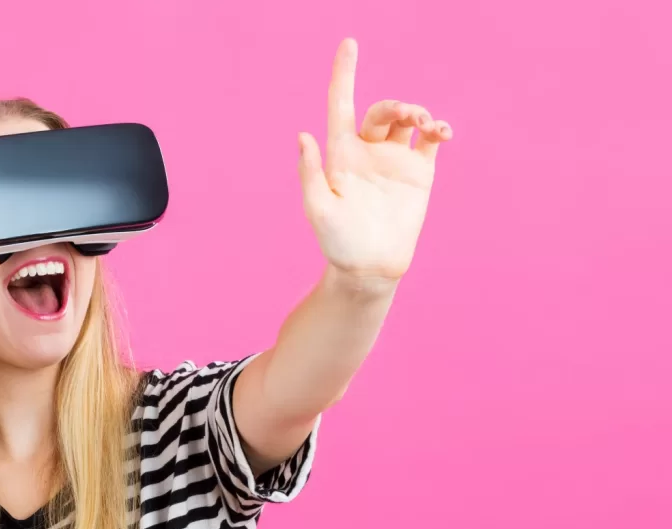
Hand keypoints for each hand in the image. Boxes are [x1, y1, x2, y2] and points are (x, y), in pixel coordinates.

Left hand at [298, 38, 452, 281]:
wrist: (371, 267)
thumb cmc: (338, 242)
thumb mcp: (318, 210)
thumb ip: (311, 174)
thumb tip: (303, 135)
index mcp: (340, 154)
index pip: (340, 105)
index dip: (343, 74)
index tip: (348, 43)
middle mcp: (368, 151)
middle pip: (381, 111)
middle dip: (395, 105)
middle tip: (409, 116)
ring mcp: (394, 161)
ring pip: (407, 121)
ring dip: (418, 113)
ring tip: (430, 126)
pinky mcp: (418, 174)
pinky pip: (430, 142)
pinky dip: (438, 130)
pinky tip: (442, 132)